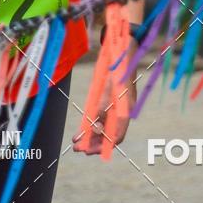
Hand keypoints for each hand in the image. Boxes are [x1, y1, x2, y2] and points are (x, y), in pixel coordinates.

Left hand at [72, 39, 138, 154]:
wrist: (121, 51)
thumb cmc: (115, 69)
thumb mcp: (106, 89)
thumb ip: (101, 109)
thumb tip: (94, 129)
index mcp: (126, 110)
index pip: (117, 136)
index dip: (102, 145)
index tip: (87, 151)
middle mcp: (123, 111)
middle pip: (109, 134)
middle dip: (94, 143)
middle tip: (77, 148)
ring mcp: (118, 107)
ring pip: (105, 128)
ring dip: (91, 136)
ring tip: (76, 141)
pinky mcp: (112, 101)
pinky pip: (102, 118)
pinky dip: (92, 124)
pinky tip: (82, 128)